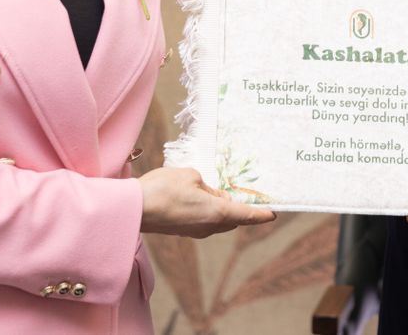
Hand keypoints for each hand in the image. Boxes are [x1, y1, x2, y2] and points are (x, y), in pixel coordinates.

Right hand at [137, 167, 274, 237]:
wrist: (134, 209)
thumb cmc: (164, 189)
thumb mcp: (191, 177)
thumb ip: (208, 186)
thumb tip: (210, 195)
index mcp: (217, 212)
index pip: (246, 214)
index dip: (261, 214)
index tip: (273, 214)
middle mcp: (210, 226)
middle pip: (233, 218)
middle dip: (241, 208)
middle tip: (246, 193)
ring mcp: (196, 231)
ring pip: (219, 220)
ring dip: (223, 208)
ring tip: (222, 191)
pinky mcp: (183, 230)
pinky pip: (205, 221)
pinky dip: (210, 211)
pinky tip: (202, 197)